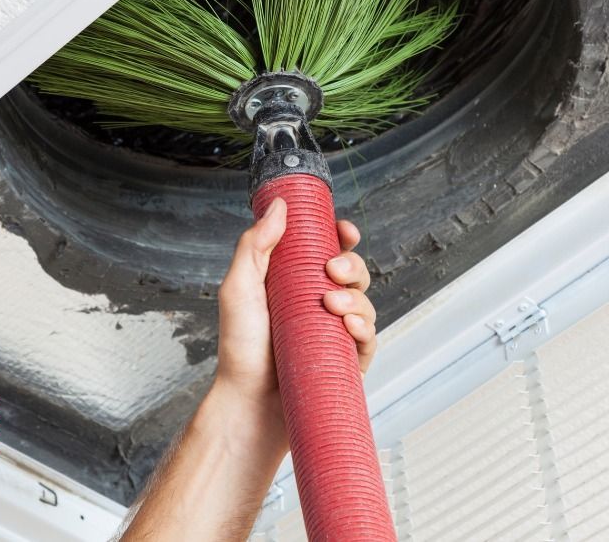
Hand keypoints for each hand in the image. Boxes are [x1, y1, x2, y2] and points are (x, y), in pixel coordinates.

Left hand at [212, 197, 377, 452]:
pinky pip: (369, 338)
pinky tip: (349, 325)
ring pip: (365, 301)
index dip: (341, 236)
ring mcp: (333, 332)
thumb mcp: (239, 288)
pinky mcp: (345, 360)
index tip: (344, 231)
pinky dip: (365, 327)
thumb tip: (279, 205)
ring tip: (333, 305)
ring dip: (357, 296)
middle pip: (352, 271)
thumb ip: (255, 245)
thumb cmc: (239, 349)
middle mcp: (316, 303)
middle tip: (332, 271)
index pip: (327, 250)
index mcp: (294, 282)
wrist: (248, 403)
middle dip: (351, 264)